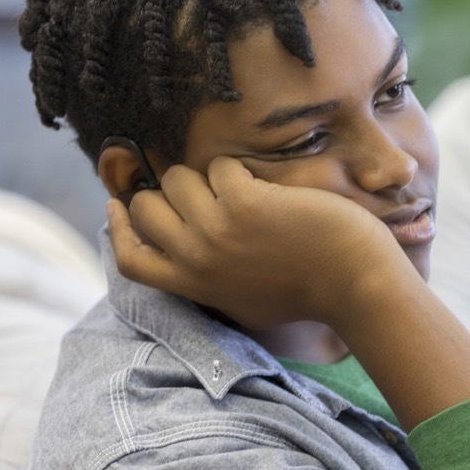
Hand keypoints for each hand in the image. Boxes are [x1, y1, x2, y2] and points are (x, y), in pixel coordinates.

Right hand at [106, 156, 407, 328]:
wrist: (354, 285)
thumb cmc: (308, 293)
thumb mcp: (243, 302)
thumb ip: (208, 281)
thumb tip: (183, 253)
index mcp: (193, 286)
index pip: (130, 261)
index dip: (116, 230)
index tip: (117, 205)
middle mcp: (196, 259)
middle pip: (146, 208)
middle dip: (170, 192)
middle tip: (203, 191)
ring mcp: (216, 231)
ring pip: (179, 179)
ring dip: (207, 176)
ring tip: (243, 189)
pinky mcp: (244, 203)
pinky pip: (222, 167)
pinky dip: (242, 170)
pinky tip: (269, 189)